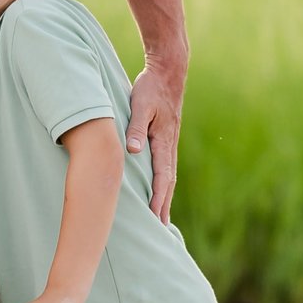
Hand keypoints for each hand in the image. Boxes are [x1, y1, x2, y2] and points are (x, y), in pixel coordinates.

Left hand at [126, 61, 184, 221]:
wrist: (169, 72)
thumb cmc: (152, 88)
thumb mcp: (141, 105)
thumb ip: (136, 128)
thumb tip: (133, 151)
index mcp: (164, 141)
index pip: (162, 177)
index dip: (158, 198)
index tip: (155, 217)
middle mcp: (169, 146)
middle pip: (168, 183)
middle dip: (164, 206)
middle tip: (161, 230)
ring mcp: (169, 143)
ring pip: (168, 177)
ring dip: (165, 198)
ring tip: (161, 218)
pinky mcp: (166, 139)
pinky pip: (165, 167)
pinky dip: (163, 184)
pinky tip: (158, 190)